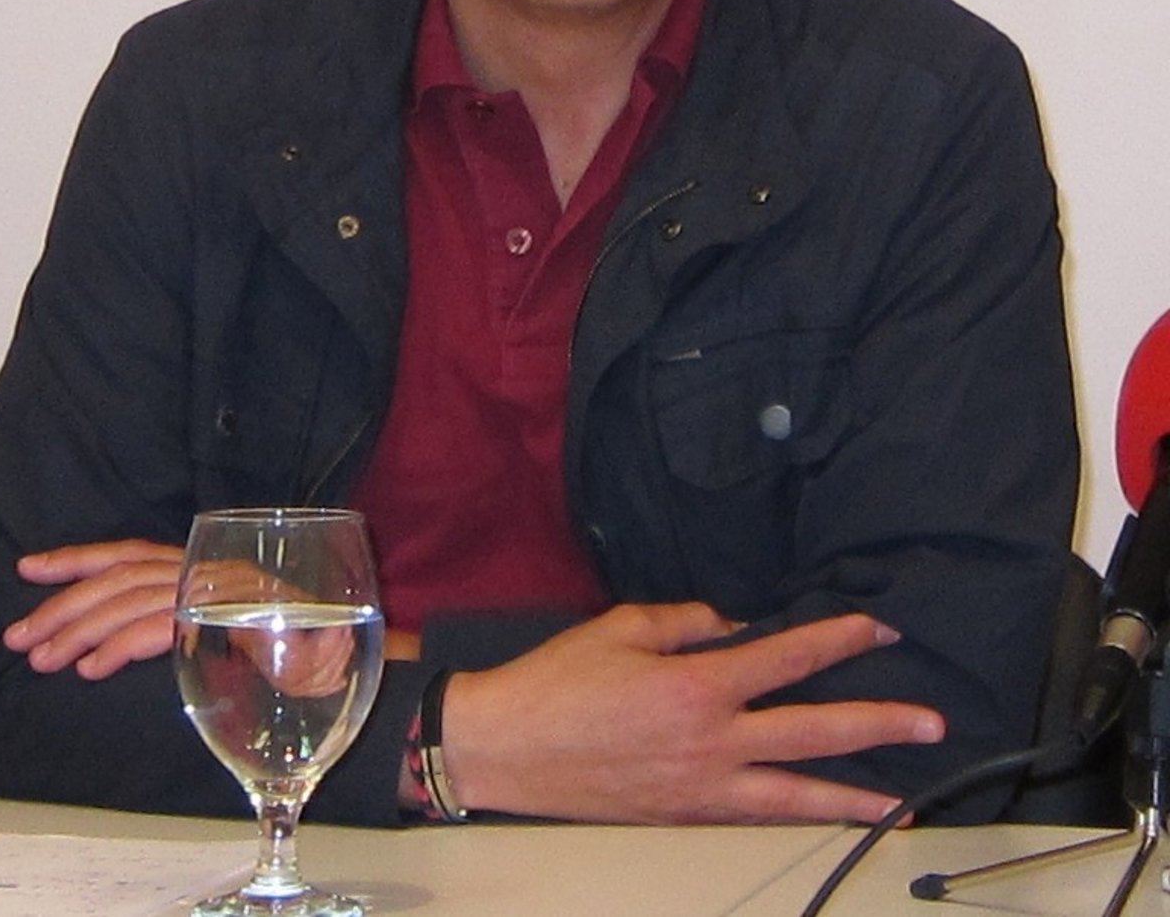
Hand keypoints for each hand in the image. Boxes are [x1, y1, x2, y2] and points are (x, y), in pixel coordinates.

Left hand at [4, 538, 422, 681]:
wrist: (351, 654)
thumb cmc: (296, 645)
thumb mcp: (229, 628)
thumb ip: (188, 621)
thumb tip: (121, 640)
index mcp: (204, 564)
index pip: (129, 552)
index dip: (77, 558)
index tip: (30, 568)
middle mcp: (207, 566)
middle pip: (120, 574)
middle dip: (62, 605)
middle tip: (20, 636)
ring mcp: (219, 587)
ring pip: (132, 598)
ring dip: (79, 630)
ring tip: (43, 658)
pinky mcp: (231, 614)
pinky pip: (163, 624)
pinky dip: (121, 645)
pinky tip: (92, 667)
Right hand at [441, 604, 944, 824]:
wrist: (509, 749)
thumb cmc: (561, 679)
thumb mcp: (622, 627)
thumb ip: (687, 622)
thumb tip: (735, 626)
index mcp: (697, 686)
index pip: (787, 658)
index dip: (838, 639)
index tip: (878, 628)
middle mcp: (713, 743)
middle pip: (813, 733)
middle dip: (878, 724)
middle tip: (931, 723)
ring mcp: (704, 790)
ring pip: (797, 796)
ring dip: (856, 796)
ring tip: (905, 802)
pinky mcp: (687, 818)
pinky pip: (756, 817)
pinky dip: (797, 817)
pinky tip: (823, 817)